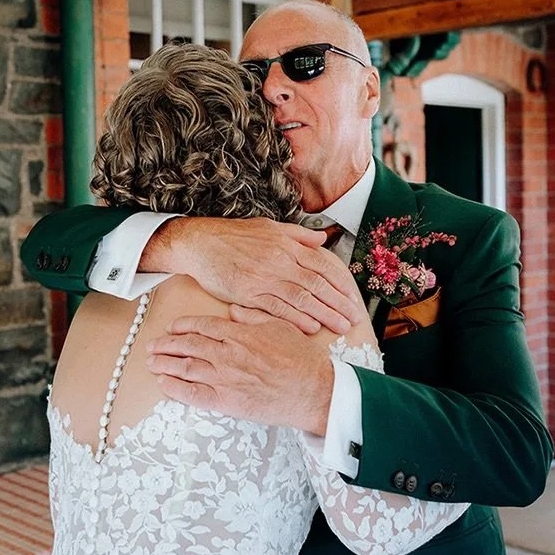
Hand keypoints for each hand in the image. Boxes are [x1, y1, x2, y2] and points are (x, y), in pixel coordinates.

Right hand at [142, 217, 363, 335]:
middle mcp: (280, 261)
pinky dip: (296, 318)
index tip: (352, 298)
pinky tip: (311, 328)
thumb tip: (322, 239)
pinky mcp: (249, 293)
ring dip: (324, 314)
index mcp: (287, 245)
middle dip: (339, 303)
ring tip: (341, 326)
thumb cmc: (232, 235)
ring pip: (302, 298)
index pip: (322, 266)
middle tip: (354, 319)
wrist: (200, 243)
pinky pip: (277, 308)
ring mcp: (264, 278)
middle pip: (317, 285)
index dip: (340, 283)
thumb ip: (297, 235)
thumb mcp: (268, 227)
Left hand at [145, 315, 334, 434]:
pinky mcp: (228, 402)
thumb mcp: (280, 327)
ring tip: (151, 362)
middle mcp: (228, 354)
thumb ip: (253, 316)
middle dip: (166, 345)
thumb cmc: (302, 360)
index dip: (183, 326)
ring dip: (165, 364)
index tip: (173, 327)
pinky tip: (164, 384)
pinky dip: (175, 388)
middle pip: (188, 346)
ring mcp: (225, 379)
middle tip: (153, 345)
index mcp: (240, 334)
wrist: (314, 391)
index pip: (203, 326)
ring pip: (186, 368)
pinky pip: (194, 395)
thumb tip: (234, 311)